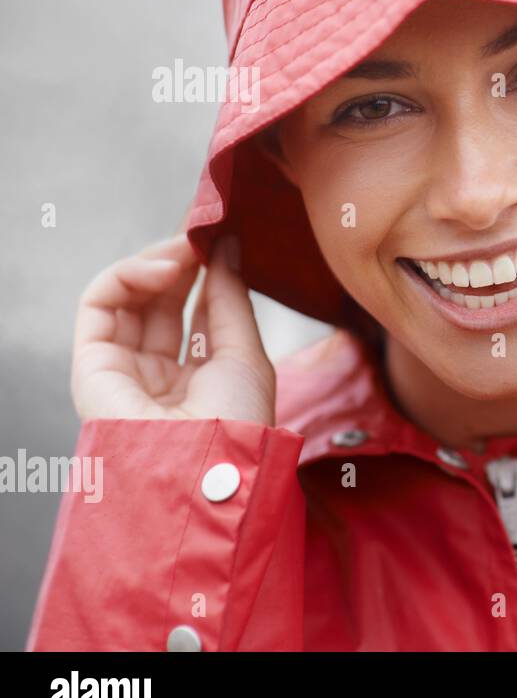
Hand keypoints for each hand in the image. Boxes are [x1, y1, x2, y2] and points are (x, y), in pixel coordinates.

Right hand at [72, 233, 274, 424]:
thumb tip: (225, 245)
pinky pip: (98, 303)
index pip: (197, 309)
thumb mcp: (245, 351)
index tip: (222, 234)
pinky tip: (165, 267)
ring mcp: (124, 369)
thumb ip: (229, 296)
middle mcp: (160, 373)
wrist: (206, 468)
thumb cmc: (236, 423)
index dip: (207, 269)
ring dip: (158, 261)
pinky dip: (128, 274)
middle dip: (182, 259)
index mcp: (200, 377)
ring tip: (187, 247)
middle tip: (202, 230)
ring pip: (128, 296)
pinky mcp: (92, 365)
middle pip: (162, 299)